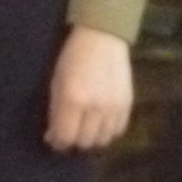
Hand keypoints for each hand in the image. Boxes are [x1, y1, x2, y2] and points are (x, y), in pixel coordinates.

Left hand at [46, 25, 132, 151]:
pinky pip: (118, 131)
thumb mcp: (56, 82)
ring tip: (85, 129)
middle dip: (74, 141)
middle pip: (85, 142)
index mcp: (73, 99)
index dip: (58, 142)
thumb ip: (55, 111)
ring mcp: (114, 107)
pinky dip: (108, 132)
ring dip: (92, 139)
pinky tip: (101, 124)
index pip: (66, 136)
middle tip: (70, 133)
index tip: (55, 139)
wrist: (103, 38)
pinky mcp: (128, 105)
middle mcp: (95, 107)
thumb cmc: (73, 58)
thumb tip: (53, 137)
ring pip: (103, 140)